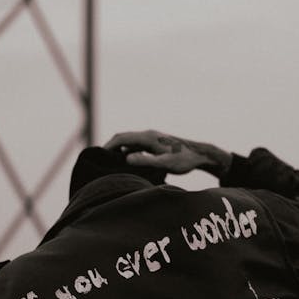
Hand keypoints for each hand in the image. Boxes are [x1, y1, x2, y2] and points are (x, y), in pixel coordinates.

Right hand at [104, 130, 231, 177]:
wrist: (200, 155)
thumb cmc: (184, 160)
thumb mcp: (165, 164)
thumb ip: (146, 161)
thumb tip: (126, 158)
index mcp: (148, 137)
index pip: (121, 138)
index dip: (108, 146)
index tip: (98, 156)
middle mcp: (148, 135)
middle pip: (123, 138)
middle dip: (110, 147)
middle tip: (101, 160)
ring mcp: (152, 139)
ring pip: (130, 142)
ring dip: (119, 149)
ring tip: (111, 163)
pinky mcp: (156, 144)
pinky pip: (137, 145)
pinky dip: (128, 151)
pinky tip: (128, 163)